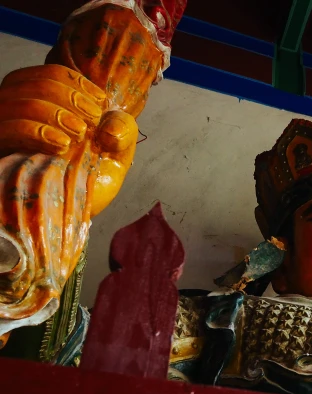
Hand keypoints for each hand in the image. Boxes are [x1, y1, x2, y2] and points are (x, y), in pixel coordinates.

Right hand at [0, 64, 138, 215]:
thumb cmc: (90, 186)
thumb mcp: (116, 156)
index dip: (76, 83)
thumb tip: (109, 125)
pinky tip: (60, 144)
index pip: (50, 76)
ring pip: (15, 99)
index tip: (100, 103)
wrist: (69, 224)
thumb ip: (123, 131)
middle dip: (66, 95)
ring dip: (52, 111)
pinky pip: (6, 127)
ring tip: (78, 133)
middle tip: (90, 120)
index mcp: (47, 107)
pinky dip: (35, 130)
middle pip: (30, 82)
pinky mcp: (0, 150)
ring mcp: (5, 132)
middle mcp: (19, 114)